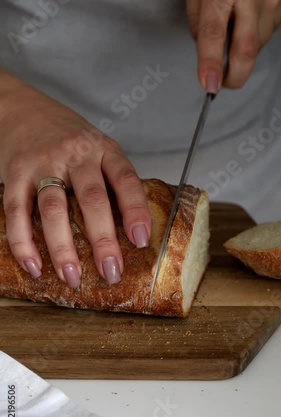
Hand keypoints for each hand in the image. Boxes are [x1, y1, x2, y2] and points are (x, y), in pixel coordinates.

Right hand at [0, 70, 150, 286]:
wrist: (23, 108)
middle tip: (110, 271)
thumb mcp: (98, 146)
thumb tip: (130, 228)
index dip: (135, 210)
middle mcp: (75, 154)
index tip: (142, 240)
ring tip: (72, 276)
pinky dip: (23, 242)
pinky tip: (34, 266)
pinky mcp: (15, 173)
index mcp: (103, 149)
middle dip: (103, 239)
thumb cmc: (68, 136)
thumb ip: (110, 178)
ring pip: (54, 209)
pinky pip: (17, 211)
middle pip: (91, 199)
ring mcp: (43, 163)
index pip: (125, 179)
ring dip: (63, 248)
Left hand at [186, 0, 280, 89]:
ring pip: (257, 44)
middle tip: (222, 83)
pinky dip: (254, 35)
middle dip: (234, 75)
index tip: (209, 84)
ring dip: (241, 50)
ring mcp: (272, 3)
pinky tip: (247, 21)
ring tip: (233, 31)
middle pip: (246, 48)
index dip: (210, 63)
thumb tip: (202, 46)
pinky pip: (267, 33)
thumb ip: (198, 17)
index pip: (214, 33)